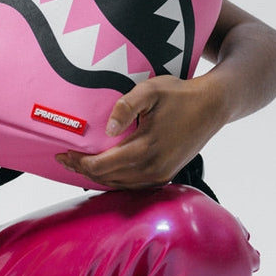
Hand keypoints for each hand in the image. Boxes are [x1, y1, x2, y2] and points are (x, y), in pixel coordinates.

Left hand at [55, 75, 229, 189]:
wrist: (213, 106)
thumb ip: (126, 106)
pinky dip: (114, 180)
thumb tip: (108, 129)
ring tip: (79, 165)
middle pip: (107, 178)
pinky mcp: (165, 175)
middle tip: (64, 159)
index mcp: (145, 149)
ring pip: (118, 184)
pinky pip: (132, 185)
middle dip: (82, 170)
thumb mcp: (151, 90)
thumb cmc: (180, 95)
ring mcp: (160, 174)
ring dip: (96, 177)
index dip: (79, 162)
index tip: (63, 154)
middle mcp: (152, 168)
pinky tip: (103, 171)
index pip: (102, 165)